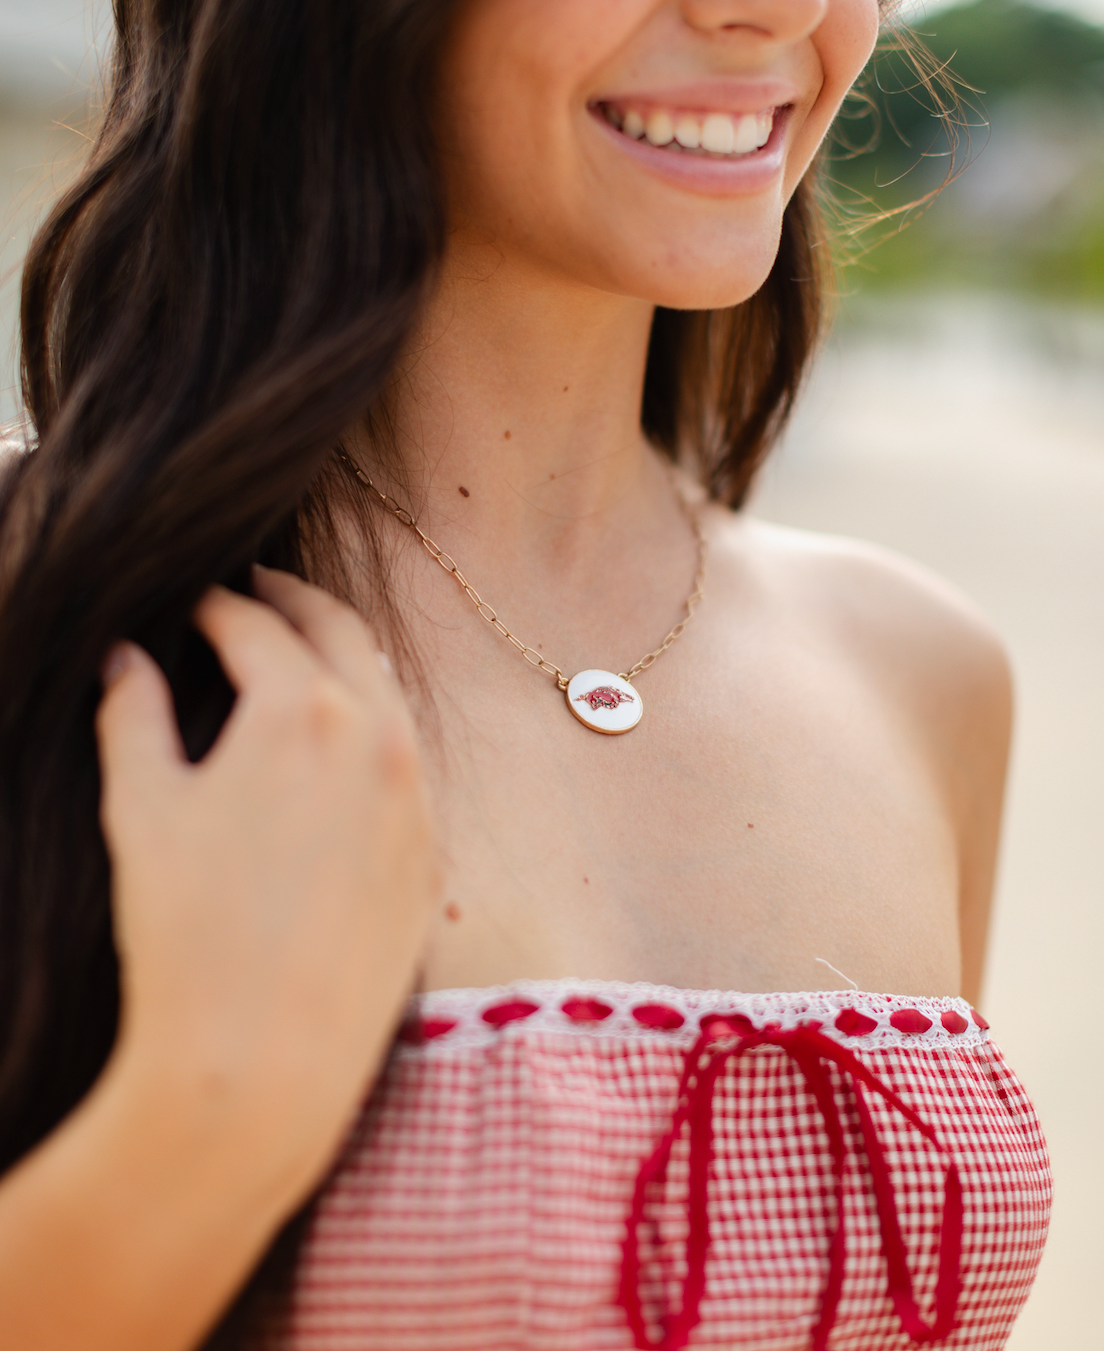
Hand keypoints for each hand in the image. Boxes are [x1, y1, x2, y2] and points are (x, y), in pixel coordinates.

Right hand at [96, 566, 437, 1208]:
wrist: (260, 1064)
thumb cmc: (184, 934)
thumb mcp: (141, 810)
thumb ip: (132, 715)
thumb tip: (125, 657)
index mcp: (304, 710)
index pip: (258, 625)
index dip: (218, 605)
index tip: (195, 599)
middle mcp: (377, 737)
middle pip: (341, 634)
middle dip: (295, 602)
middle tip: (260, 585)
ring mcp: (416, 795)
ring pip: (387, 692)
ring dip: (345, 658)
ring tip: (305, 649)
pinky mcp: (432, 853)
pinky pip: (410, 762)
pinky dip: (376, 728)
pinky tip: (345, 741)